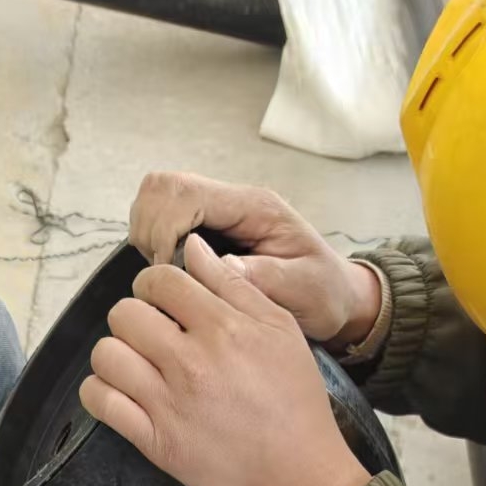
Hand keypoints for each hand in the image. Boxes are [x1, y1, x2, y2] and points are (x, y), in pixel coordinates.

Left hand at [81, 232, 370, 485]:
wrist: (298, 472)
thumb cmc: (294, 400)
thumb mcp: (280, 330)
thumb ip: (234, 285)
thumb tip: (192, 247)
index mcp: (222, 329)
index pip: (159, 281)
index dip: (154, 285)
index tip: (162, 301)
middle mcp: (191, 363)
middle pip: (124, 314)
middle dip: (135, 317)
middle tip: (152, 335)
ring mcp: (169, 404)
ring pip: (106, 355)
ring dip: (116, 354)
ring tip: (137, 364)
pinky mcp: (155, 441)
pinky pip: (101, 402)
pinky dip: (101, 391)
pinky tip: (121, 391)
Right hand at [129, 172, 382, 344]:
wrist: (337, 298)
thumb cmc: (324, 293)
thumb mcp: (305, 291)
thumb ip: (264, 277)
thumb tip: (218, 266)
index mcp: (255, 208)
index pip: (187, 193)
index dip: (164, 229)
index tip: (167, 271)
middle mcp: (232, 203)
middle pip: (162, 187)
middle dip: (149, 230)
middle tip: (162, 273)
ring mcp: (217, 214)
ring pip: (155, 199)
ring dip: (148, 236)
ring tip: (168, 275)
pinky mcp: (206, 231)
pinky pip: (161, 222)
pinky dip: (153, 246)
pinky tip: (172, 276)